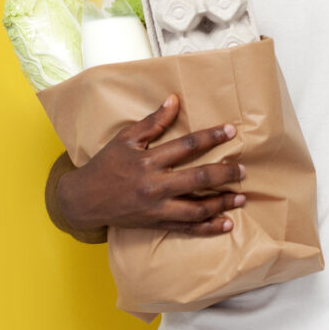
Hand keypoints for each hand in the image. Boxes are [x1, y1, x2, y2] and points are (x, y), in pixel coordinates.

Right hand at [57, 94, 246, 235]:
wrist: (84, 200)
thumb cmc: (106, 166)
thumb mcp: (126, 139)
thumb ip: (152, 122)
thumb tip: (174, 100)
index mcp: (148, 161)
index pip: (186, 146)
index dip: (211, 137)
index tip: (231, 130)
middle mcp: (155, 186)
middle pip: (198, 178)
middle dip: (225, 173)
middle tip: (244, 170)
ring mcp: (157, 208)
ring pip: (197, 208)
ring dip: (222, 203)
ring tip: (241, 197)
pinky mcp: (156, 223)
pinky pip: (187, 229)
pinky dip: (208, 228)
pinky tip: (226, 224)